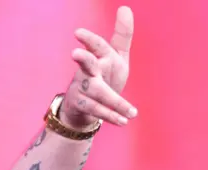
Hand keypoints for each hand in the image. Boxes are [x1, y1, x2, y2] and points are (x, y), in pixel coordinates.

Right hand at [59, 6, 136, 130]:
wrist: (85, 107)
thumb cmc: (104, 75)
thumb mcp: (115, 56)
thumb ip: (122, 35)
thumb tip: (125, 8)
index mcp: (99, 57)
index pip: (95, 46)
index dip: (89, 40)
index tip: (78, 33)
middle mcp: (88, 71)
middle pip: (86, 64)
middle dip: (83, 58)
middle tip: (75, 53)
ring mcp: (83, 88)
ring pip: (96, 91)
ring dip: (114, 101)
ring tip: (132, 112)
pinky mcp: (82, 105)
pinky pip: (96, 110)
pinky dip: (111, 116)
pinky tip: (124, 121)